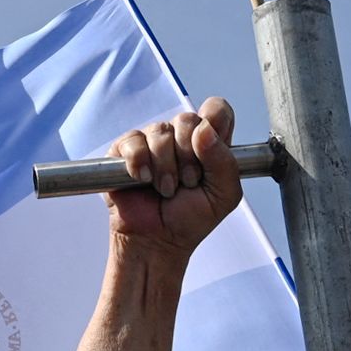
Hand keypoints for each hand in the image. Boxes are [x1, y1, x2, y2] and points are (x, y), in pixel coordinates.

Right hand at [107, 99, 239, 258]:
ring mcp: (152, 141)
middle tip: (187, 182)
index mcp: (209, 142)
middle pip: (187, 119)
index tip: (208, 150)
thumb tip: (204, 130)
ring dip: (165, 168)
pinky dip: (140, 163)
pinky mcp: (125, 150)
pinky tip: (143, 180)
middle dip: (189, 157)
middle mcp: (180, 137)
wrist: (157, 241)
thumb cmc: (190, 219)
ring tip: (166, 189)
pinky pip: (133, 142)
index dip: (214, 123)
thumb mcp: (224, 195)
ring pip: (160, 132)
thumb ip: (225, 162)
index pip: (217, 109)